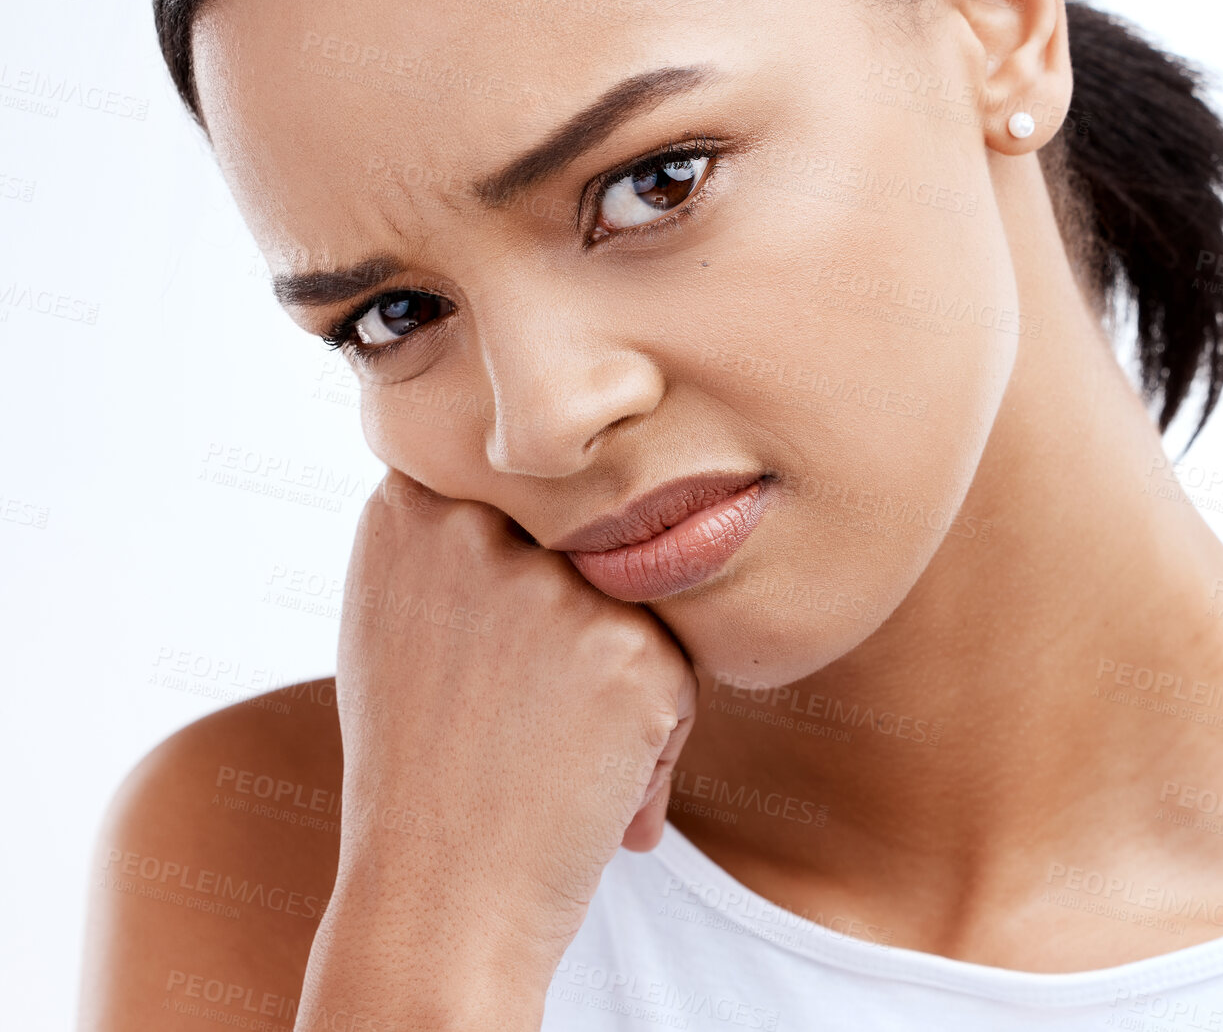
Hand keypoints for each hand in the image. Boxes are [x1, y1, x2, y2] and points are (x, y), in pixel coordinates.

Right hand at [297, 469, 697, 1030]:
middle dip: (574, 605)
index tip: (507, 611)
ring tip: (552, 738)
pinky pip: (676, 664)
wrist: (442, 896)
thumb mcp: (398, 611)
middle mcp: (478, 530)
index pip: (513, 475)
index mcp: (409, 510)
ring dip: (619, 665)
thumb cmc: (421, 757)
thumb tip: (539, 476)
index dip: (529, 538)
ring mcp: (556, 588)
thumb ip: (454, 530)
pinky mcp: (629, 648)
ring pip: (636, 596)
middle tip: (520, 698)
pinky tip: (597, 776)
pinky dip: (655, 726)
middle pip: (584, 530)